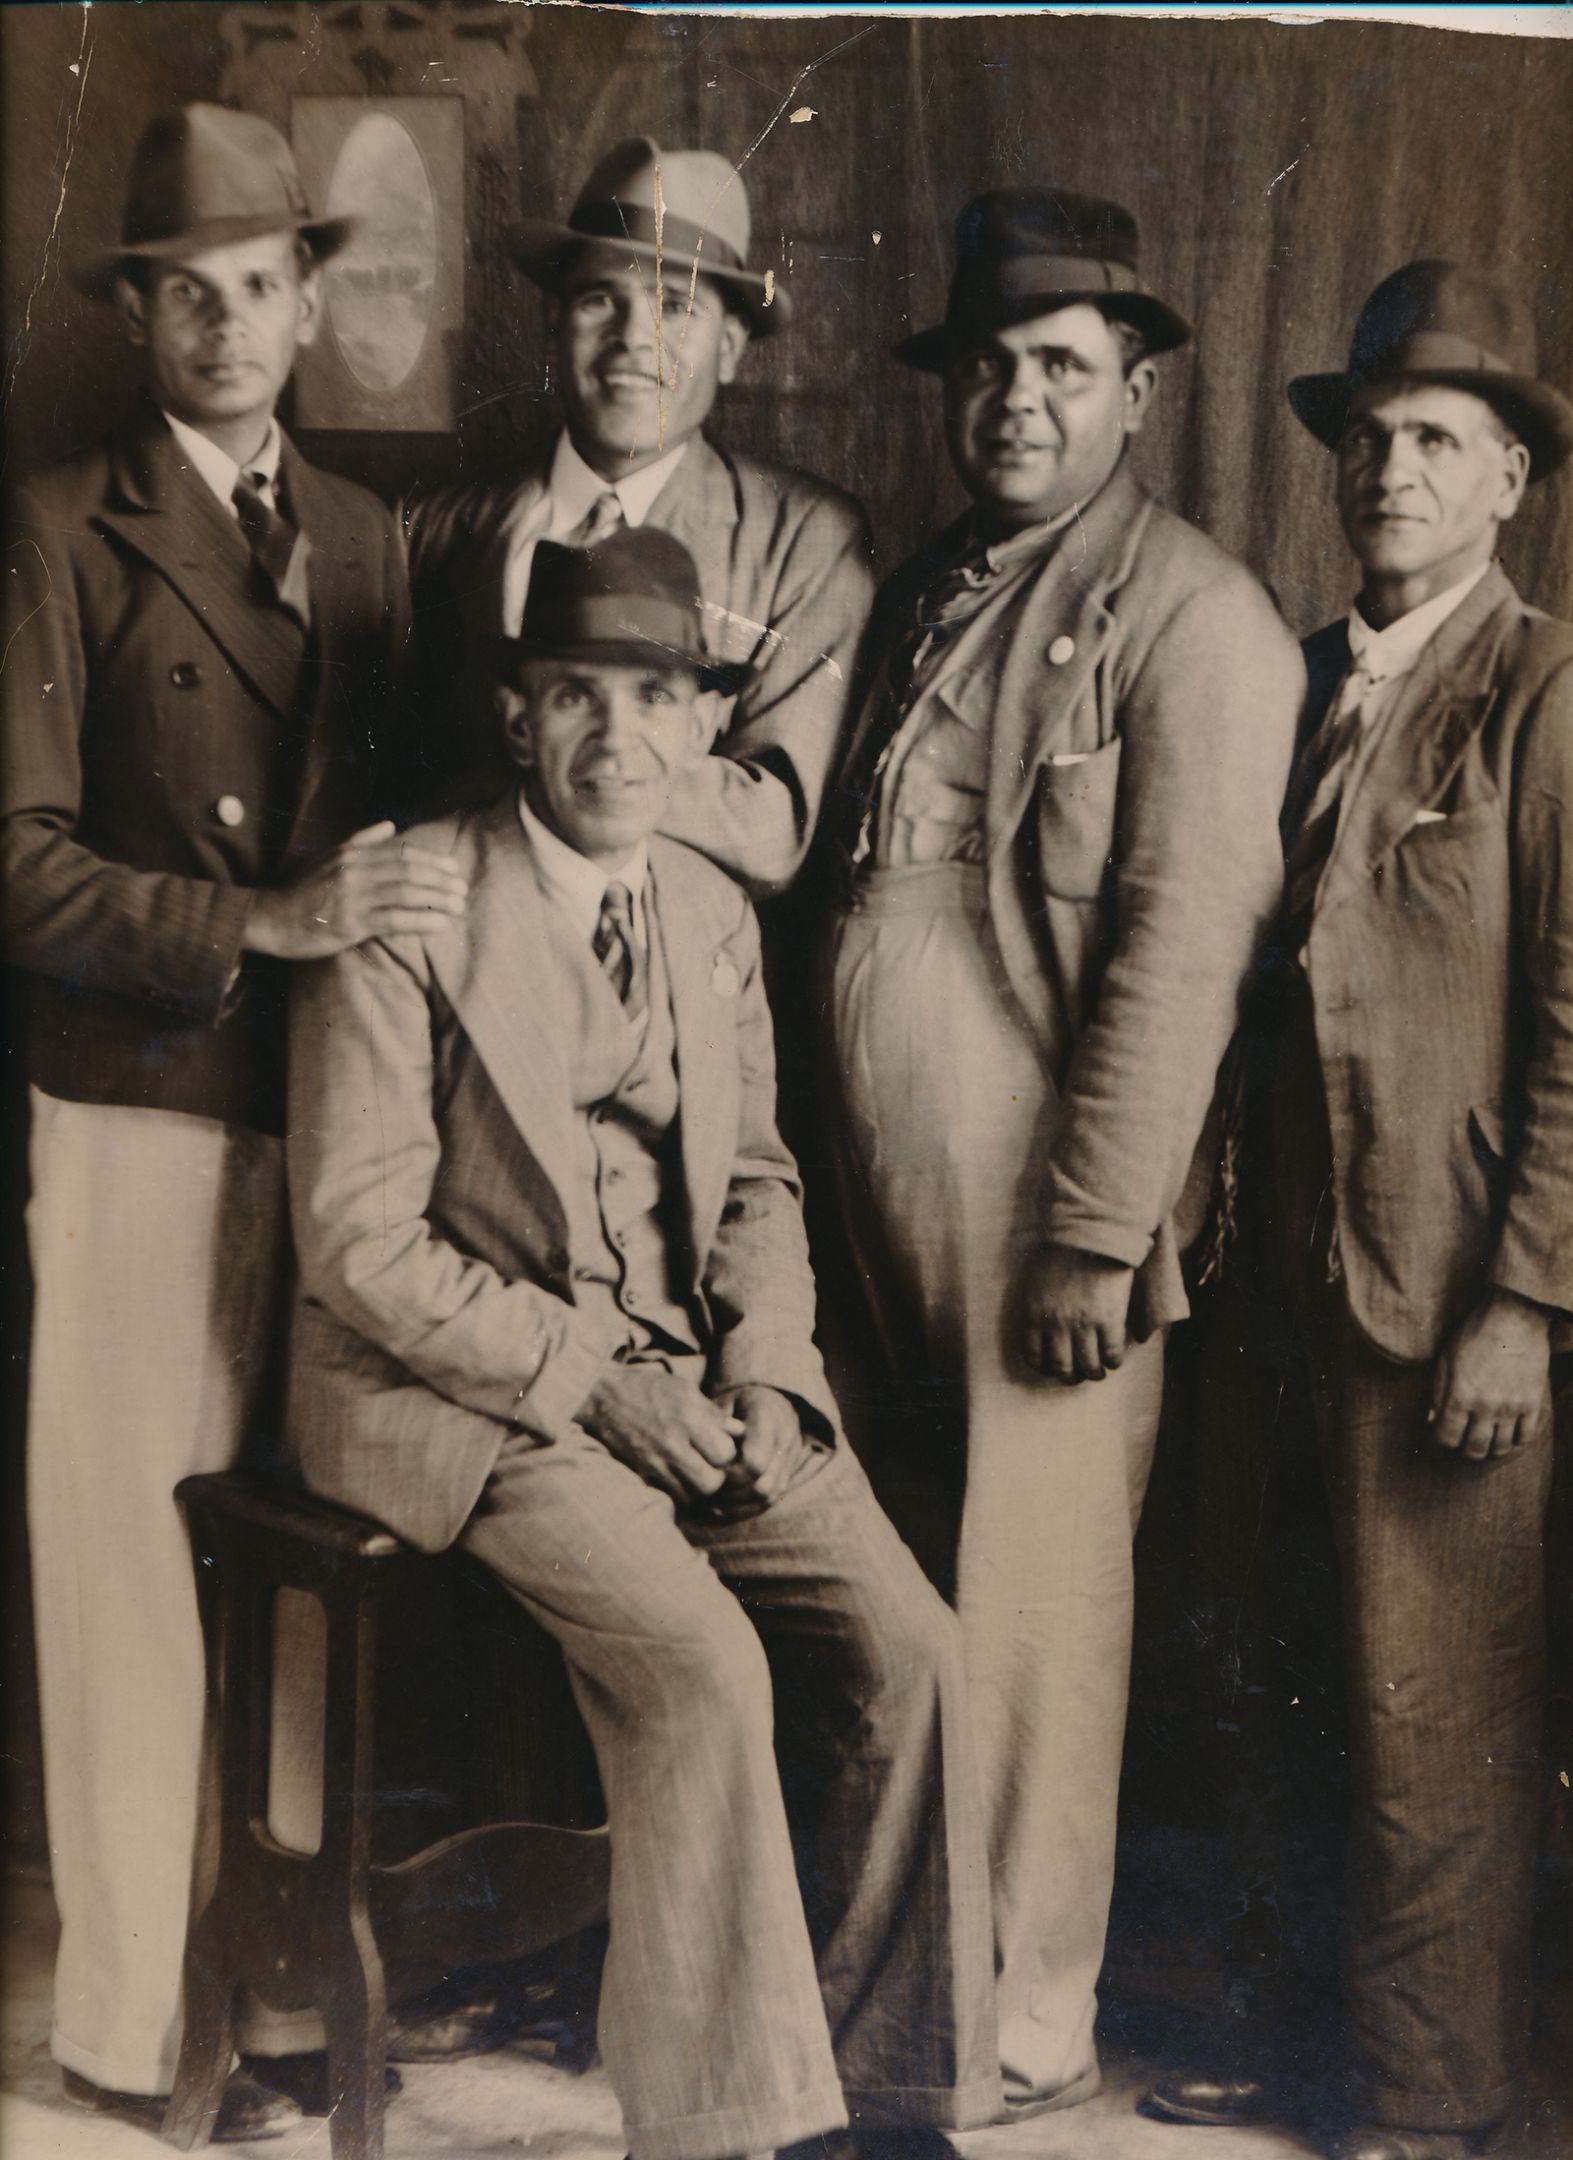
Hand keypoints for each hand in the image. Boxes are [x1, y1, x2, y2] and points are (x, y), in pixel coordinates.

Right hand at [243, 822, 466, 960]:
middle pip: (409, 871)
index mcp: (352, 854)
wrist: (270, 918)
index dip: (431, 860)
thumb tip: (389, 826)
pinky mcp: (350, 923)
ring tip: (459, 906)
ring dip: (438, 899)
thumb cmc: (302, 890)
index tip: (453, 868)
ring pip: (406, 893)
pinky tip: (440, 925)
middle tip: (463, 888)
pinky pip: (394, 920)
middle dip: (441, 879)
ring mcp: (353, 897)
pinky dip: (421, 921)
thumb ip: (360, 840)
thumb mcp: (329, 857)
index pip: (401, 852)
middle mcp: (354, 871)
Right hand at [581, 1362, 739, 1502]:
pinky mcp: (639, 1475)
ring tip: (692, 1469)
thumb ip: (713, 1415)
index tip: (718, 1444)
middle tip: (708, 1463)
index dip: (727, 1452)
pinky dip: (677, 1490)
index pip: (724, 1454)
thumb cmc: (649, 1390)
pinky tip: (675, 1474)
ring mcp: (652, 1463)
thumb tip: (739, 1433)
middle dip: (715, 1476)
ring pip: (690, 1496)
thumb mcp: (686, 1391)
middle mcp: (670, 1444)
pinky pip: (668, 1496)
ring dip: (697, 1487)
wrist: (602, 1398)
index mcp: (686, 1419)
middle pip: (710, 1483)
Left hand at [712, 1384, 812, 1512]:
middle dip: (732, 1493)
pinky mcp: (789, 1473)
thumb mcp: (724, 1402)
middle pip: (762, 1485)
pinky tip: (724, 1505)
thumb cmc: (738, 1402)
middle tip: (708, 1490)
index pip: (754, 1461)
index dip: (729, 1473)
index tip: (709, 1470)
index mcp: (767, 1415)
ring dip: (738, 1504)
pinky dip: (746, 1507)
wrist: (772, 1401)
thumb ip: (716, 1425)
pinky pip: (771, 1499)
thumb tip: (704, 1453)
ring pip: (767, 1496)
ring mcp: (791, 1458)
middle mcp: (785, 1438)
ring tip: (712, 1500)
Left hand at [1020, 1242, 1135, 1383]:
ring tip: (1100, 1370)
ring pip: (1089, 1367)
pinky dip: (1114, 1361)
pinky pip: (1111, 1354)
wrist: (1092, 1232)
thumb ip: (1038, 1304)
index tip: (1054, 1367)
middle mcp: (1056, 1323)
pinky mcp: (1109, 1320)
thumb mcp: (1038, 1279)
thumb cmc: (1064, 1249)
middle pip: (1062, 1368)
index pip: (1034, 1356)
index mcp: (1034, 1313)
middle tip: (1079, 1374)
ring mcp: (1083, 1323)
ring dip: (1095, 1373)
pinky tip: (1115, 1357)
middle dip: (1071, 1376)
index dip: (1045, 1367)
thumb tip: (1043, 1324)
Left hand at [1428, 1288, 1551, 1460]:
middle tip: (1464, 1441)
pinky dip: (1514, 1441)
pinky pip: (1525, 1437)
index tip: (1443, 1433)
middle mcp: (1485, 1407)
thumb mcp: (1444, 1360)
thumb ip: (1437, 1393)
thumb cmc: (1474, 1335)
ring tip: (1486, 1439)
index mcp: (1459, 1396)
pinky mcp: (1532, 1404)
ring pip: (1500, 1448)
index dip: (1441, 1439)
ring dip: (1490, 1448)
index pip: (1446, 1438)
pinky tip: (1507, 1434)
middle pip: (1474, 1449)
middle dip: (1465, 1450)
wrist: (1514, 1318)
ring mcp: (1511, 1408)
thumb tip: (1432, 1420)